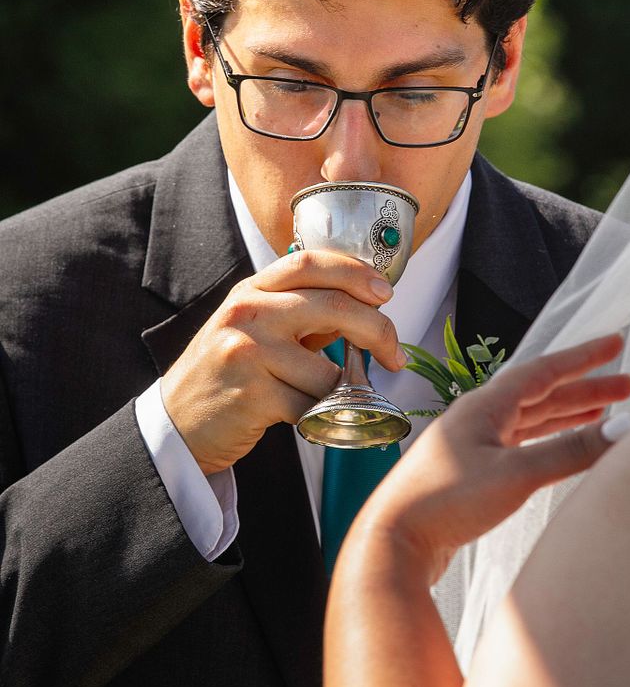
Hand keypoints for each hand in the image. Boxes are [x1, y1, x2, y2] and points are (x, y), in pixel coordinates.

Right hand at [160, 250, 404, 474]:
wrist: (177, 424)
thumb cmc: (230, 373)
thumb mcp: (258, 328)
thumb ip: (304, 311)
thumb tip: (367, 305)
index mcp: (251, 291)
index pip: (311, 262)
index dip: (356, 272)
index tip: (386, 292)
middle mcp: (247, 314)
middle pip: (334, 307)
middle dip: (378, 331)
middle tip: (395, 354)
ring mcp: (247, 353)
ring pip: (328, 371)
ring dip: (338, 391)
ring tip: (316, 398)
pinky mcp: (251, 395)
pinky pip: (312, 405)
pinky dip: (319, 416)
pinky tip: (299, 415)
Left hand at [349, 334, 629, 583]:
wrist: (393, 543)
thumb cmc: (445, 504)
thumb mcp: (516, 475)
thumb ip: (571, 451)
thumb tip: (622, 428)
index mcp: (485, 406)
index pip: (544, 371)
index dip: (583, 358)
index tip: (616, 343)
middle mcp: (479, 419)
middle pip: (541, 394)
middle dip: (584, 388)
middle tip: (627, 385)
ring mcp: (474, 445)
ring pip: (531, 420)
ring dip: (568, 413)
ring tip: (604, 411)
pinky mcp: (472, 474)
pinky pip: (522, 445)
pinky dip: (549, 441)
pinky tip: (563, 446)